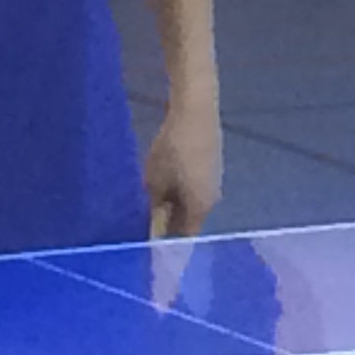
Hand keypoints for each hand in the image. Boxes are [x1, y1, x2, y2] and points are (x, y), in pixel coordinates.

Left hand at [146, 97, 222, 237]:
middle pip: (188, 221)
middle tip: (141, 222)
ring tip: (148, 201)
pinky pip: (192, 187)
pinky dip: (177, 190)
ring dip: (171, 205)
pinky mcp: (210, 165)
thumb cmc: (174, 147)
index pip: (184, 237)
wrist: (195, 109)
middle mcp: (212, 199)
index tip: (145, 245)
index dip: (165, 244)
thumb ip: (153, 207)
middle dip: (166, 224)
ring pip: (190, 203)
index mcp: (201, 208)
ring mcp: (213, 181)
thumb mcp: (156, 180)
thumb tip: (149, 227)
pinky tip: (161, 181)